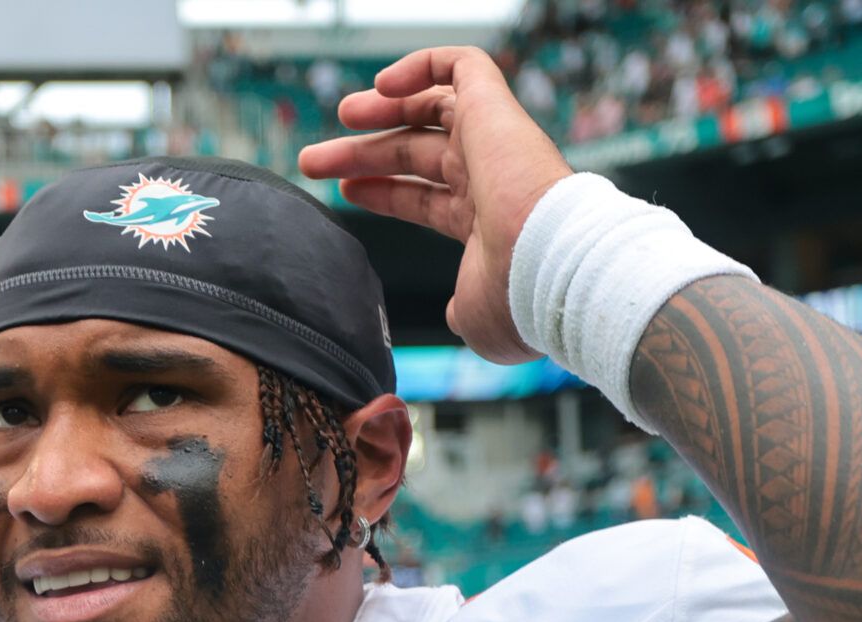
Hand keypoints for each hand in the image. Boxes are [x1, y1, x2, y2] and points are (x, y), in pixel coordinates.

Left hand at [298, 46, 572, 364]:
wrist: (548, 268)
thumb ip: (460, 308)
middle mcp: (489, 177)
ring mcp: (493, 142)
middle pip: (414, 153)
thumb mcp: (474, 317)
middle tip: (313, 160)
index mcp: (483, 222)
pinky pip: (461, 65)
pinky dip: (423, 64)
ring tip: (342, 115)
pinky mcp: (495, 109)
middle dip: (362, 152)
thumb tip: (454, 315)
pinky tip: (383, 85)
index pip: (423, 195)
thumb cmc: (517, 300)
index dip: (381, 191)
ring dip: (381, 107)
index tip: (342, 190)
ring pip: (431, 106)